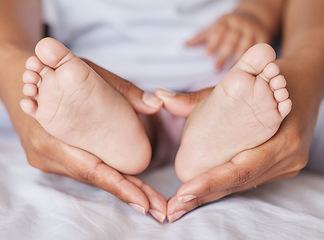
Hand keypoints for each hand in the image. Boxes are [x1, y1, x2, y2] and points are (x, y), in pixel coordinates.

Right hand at [12, 58, 165, 222]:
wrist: (20, 76)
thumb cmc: (54, 73)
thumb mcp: (87, 73)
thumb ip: (124, 90)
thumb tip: (156, 105)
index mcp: (53, 136)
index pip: (91, 169)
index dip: (120, 187)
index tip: (145, 203)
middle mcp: (47, 154)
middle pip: (94, 178)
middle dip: (128, 193)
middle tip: (158, 207)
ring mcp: (47, 158)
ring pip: (89, 176)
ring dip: (119, 185)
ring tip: (148, 197)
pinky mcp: (51, 157)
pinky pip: (82, 168)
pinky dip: (105, 174)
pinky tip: (125, 179)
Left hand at [156, 88, 308, 222]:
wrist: (305, 83)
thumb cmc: (272, 77)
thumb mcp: (239, 82)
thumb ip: (197, 96)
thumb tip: (160, 96)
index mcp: (281, 137)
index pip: (242, 169)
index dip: (211, 183)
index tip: (182, 194)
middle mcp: (287, 157)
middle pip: (239, 184)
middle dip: (204, 198)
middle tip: (173, 210)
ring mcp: (287, 164)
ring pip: (243, 185)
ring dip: (212, 196)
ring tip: (181, 206)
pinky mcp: (282, 165)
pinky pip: (250, 179)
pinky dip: (226, 186)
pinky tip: (204, 192)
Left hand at [186, 12, 269, 69]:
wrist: (254, 18)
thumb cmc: (229, 27)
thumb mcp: (216, 27)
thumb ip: (201, 37)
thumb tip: (185, 45)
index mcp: (225, 21)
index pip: (218, 30)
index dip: (212, 42)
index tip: (207, 55)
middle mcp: (239, 24)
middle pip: (230, 40)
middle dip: (223, 55)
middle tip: (215, 69)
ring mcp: (252, 30)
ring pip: (245, 45)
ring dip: (237, 59)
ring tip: (230, 72)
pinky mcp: (263, 36)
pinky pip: (258, 49)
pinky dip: (253, 59)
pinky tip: (247, 70)